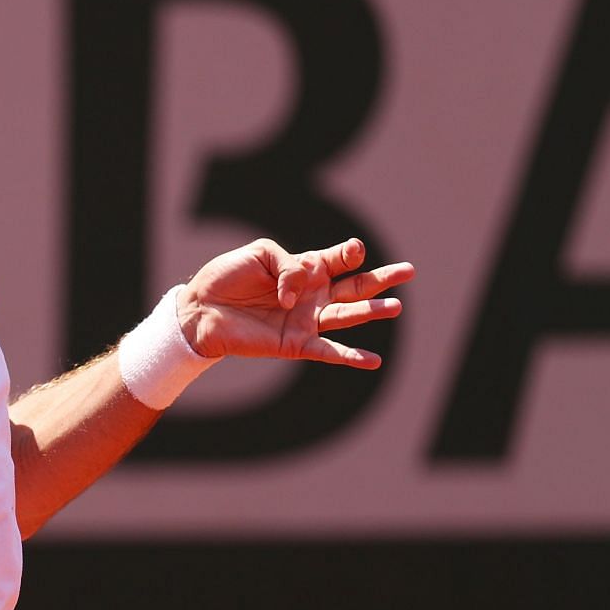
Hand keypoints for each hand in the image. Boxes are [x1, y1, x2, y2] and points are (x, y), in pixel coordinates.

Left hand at [179, 237, 413, 368]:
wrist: (200, 308)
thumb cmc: (228, 277)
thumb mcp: (260, 254)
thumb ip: (289, 266)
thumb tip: (302, 291)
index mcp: (304, 268)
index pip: (337, 259)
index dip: (349, 253)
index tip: (354, 250)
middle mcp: (311, 295)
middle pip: (353, 286)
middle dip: (381, 279)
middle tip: (409, 271)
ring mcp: (305, 320)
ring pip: (346, 316)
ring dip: (371, 311)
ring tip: (396, 307)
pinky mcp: (294, 343)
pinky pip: (327, 351)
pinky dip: (350, 357)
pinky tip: (373, 359)